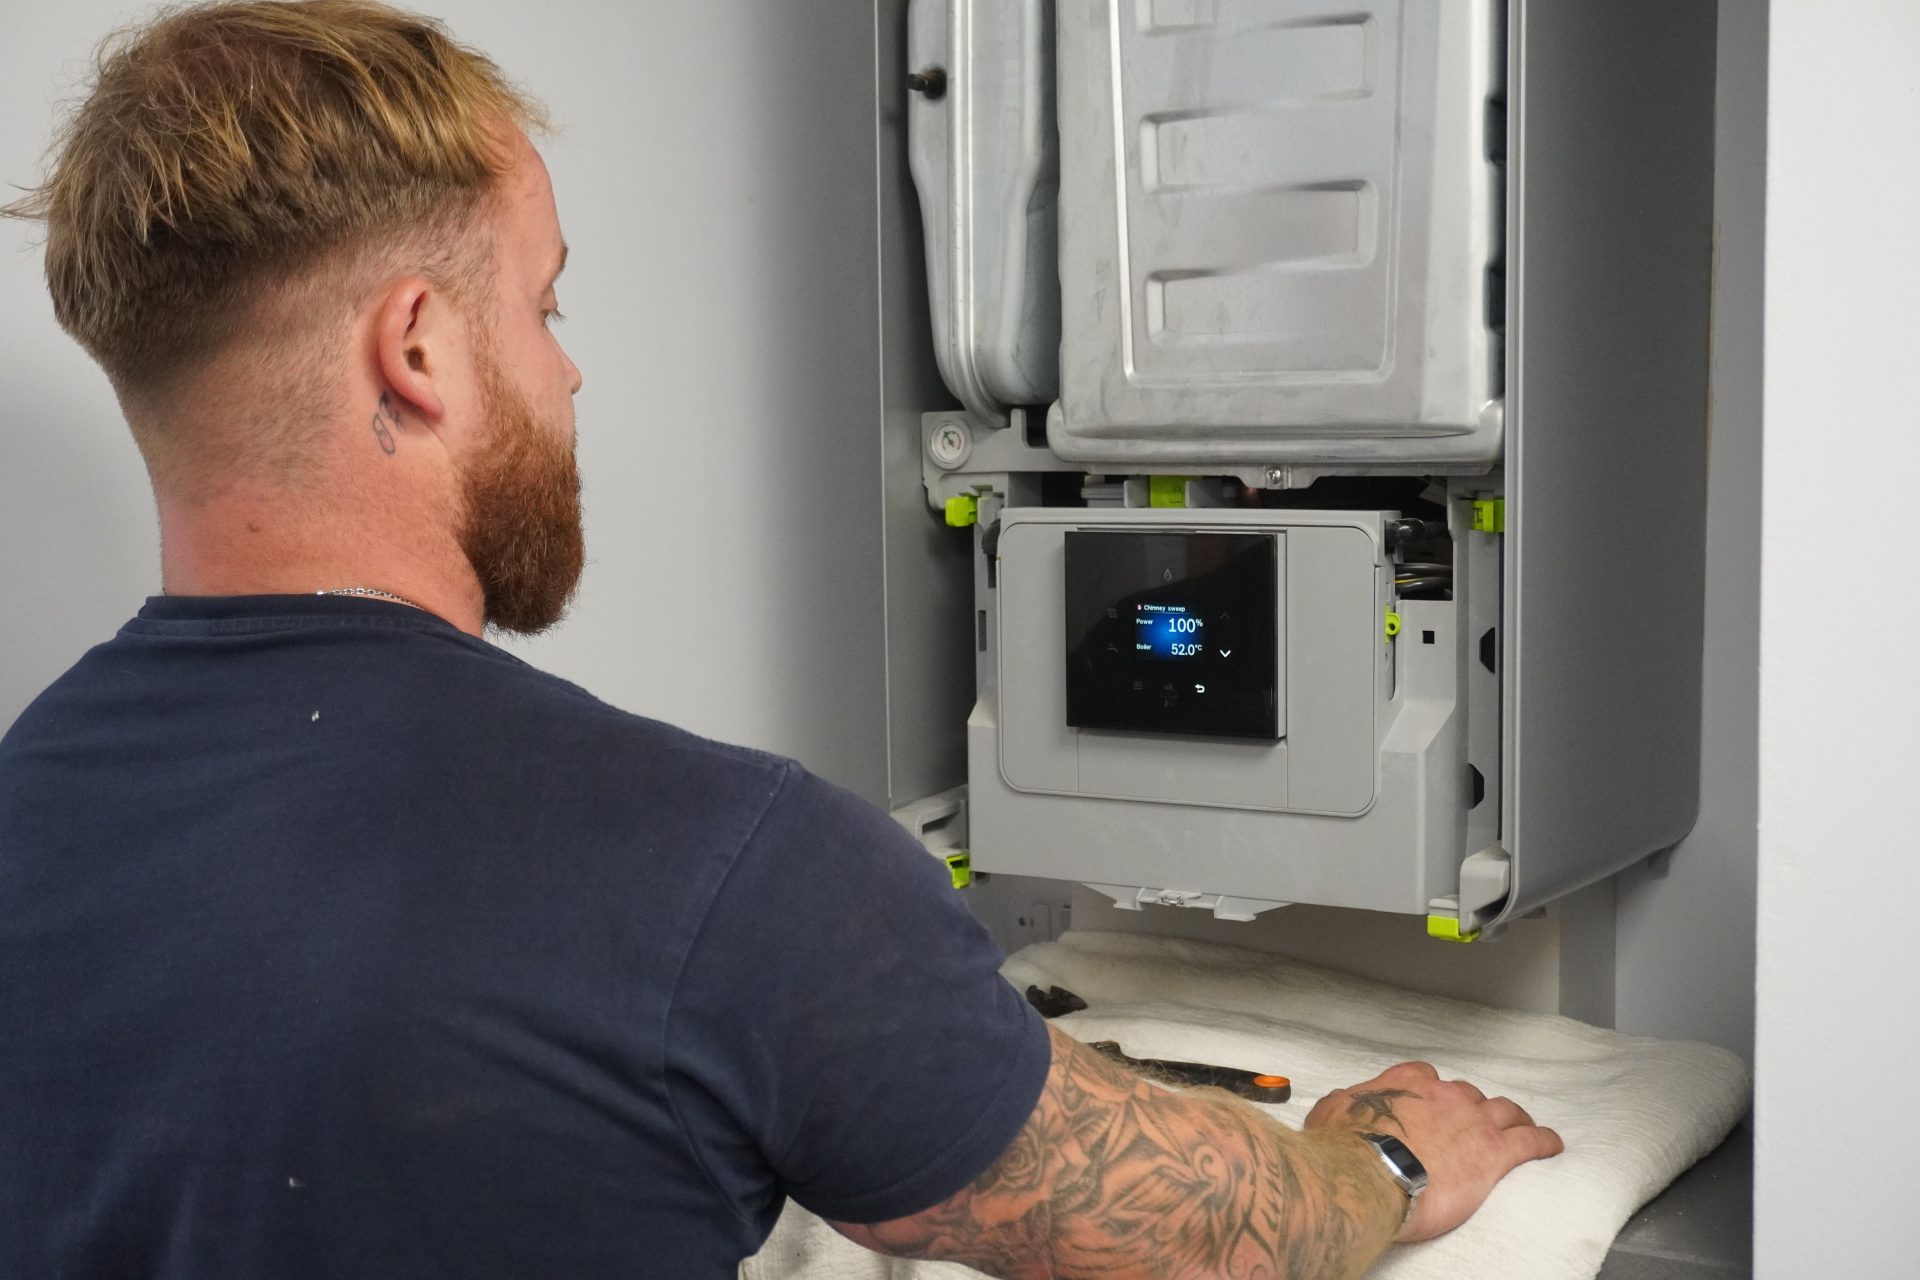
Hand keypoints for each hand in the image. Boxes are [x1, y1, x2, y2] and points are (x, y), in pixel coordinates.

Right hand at [1304, 1061, 1563, 1242]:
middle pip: (1468, 1094)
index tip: (1431, 1105)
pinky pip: (1530, 1140)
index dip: (1432, 1093)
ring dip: (1512, 1117)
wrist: (1368, 1175)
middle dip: (1471, 1107)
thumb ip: (1341, 1104)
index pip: (1427, 1077)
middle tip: (1470, 1125)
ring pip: (1504, 1110)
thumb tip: (1338, 1105)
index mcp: (1404, 1083)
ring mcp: (1473, 1121)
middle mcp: (1443, 1095)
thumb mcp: (1328, 1114)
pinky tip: (1551, 1144)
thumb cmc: (1344, 1149)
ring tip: (1519, 1126)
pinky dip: (1543, 1140)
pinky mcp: (1494, 1153)